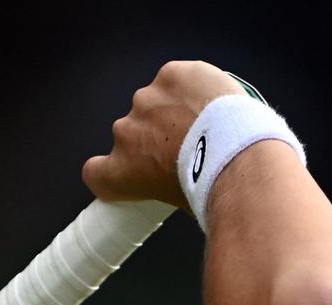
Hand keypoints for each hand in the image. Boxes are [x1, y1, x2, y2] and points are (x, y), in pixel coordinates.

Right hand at [82, 60, 245, 206]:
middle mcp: (125, 133)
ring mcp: (145, 100)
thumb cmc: (210, 186)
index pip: (95, 171)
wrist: (236, 156)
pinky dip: (190, 86)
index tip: (131, 171)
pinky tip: (209, 99)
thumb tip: (183, 181)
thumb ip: (166, 185)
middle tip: (189, 146)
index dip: (111, 170)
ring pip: (155, 102)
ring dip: (172, 109)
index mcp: (122, 171)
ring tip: (206, 122)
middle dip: (155, 136)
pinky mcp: (169, 75)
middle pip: (134, 133)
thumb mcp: (179, 201)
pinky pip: (176, 79)